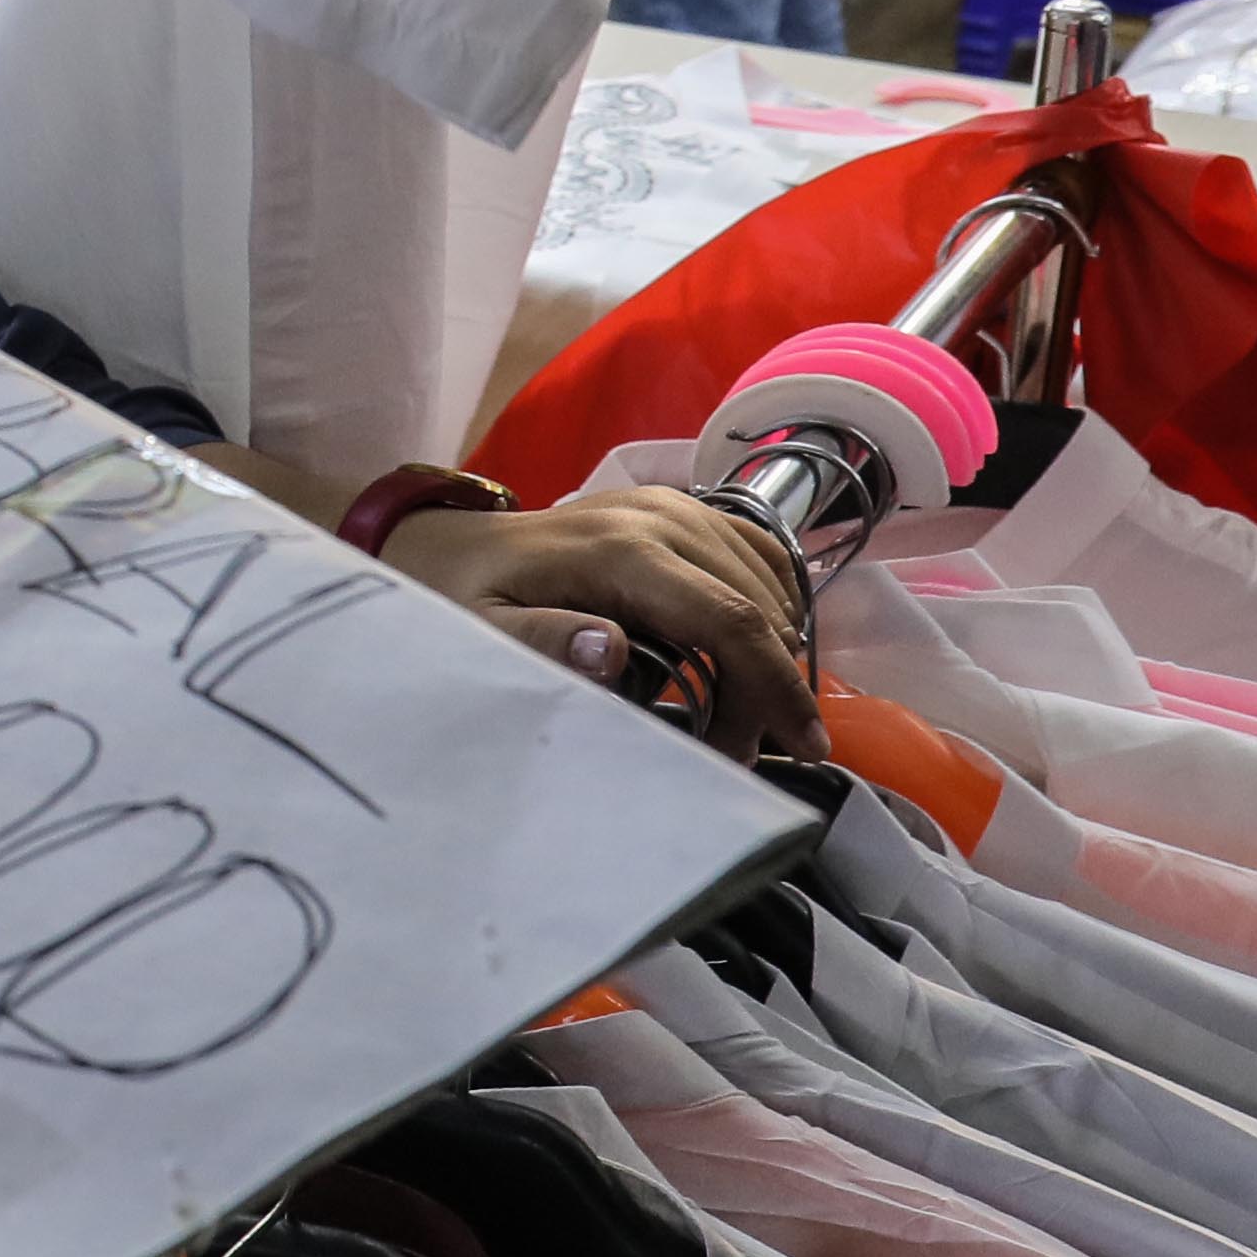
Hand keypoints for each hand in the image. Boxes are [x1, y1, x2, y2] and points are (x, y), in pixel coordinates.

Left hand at [378, 483, 820, 763]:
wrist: (452, 545)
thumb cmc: (466, 597)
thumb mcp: (482, 631)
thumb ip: (543, 642)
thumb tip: (613, 650)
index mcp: (619, 551)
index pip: (727, 619)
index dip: (773, 685)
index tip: (804, 746)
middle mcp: (661, 518)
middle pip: (757, 610)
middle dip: (767, 688)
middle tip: (738, 749)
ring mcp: (677, 507)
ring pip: (767, 586)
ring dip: (770, 654)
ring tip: (735, 712)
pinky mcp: (683, 510)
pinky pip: (758, 556)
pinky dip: (771, 608)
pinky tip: (753, 655)